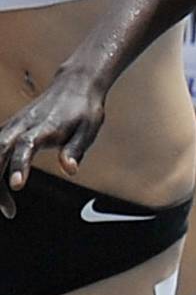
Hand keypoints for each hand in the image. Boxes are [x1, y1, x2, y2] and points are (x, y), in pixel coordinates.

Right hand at [0, 66, 107, 217]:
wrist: (74, 85)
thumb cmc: (83, 111)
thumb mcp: (88, 129)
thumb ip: (75, 150)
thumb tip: (70, 170)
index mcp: (44, 126)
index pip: (25, 146)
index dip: (19, 165)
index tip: (17, 185)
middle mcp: (22, 125)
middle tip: (8, 209)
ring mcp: (12, 126)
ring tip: (8, 208)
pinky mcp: (8, 130)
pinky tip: (2, 193)